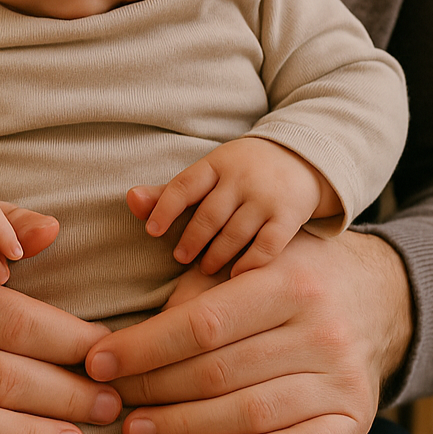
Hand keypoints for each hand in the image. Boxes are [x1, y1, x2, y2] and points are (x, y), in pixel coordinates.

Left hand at [84, 229, 412, 433]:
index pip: (202, 323)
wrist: (381, 303)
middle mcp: (322, 329)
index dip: (143, 348)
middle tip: (109, 404)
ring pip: (251, 413)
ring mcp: (343, 378)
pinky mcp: (357, 418)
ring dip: (185, 429)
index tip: (97, 363)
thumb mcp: (251, 258)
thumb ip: (192, 261)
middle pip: (219, 372)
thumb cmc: (290, 283)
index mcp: (289, 282)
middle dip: (154, 390)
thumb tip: (134, 210)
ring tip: (137, 433)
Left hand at [127, 138, 339, 276]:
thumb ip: (169, 192)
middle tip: (181, 258)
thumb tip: (130, 199)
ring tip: (205, 268)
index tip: (153, 232)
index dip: (165, 208)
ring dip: (216, 254)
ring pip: (235, 232)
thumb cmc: (241, 174)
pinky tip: (236, 276)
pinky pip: (266, 246)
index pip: (185, 185)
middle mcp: (243, 177)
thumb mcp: (208, 174)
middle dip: (192, 239)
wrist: (303, 157)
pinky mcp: (289, 216)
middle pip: (209, 214)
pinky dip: (249, 263)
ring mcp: (267, 197)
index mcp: (217, 164)